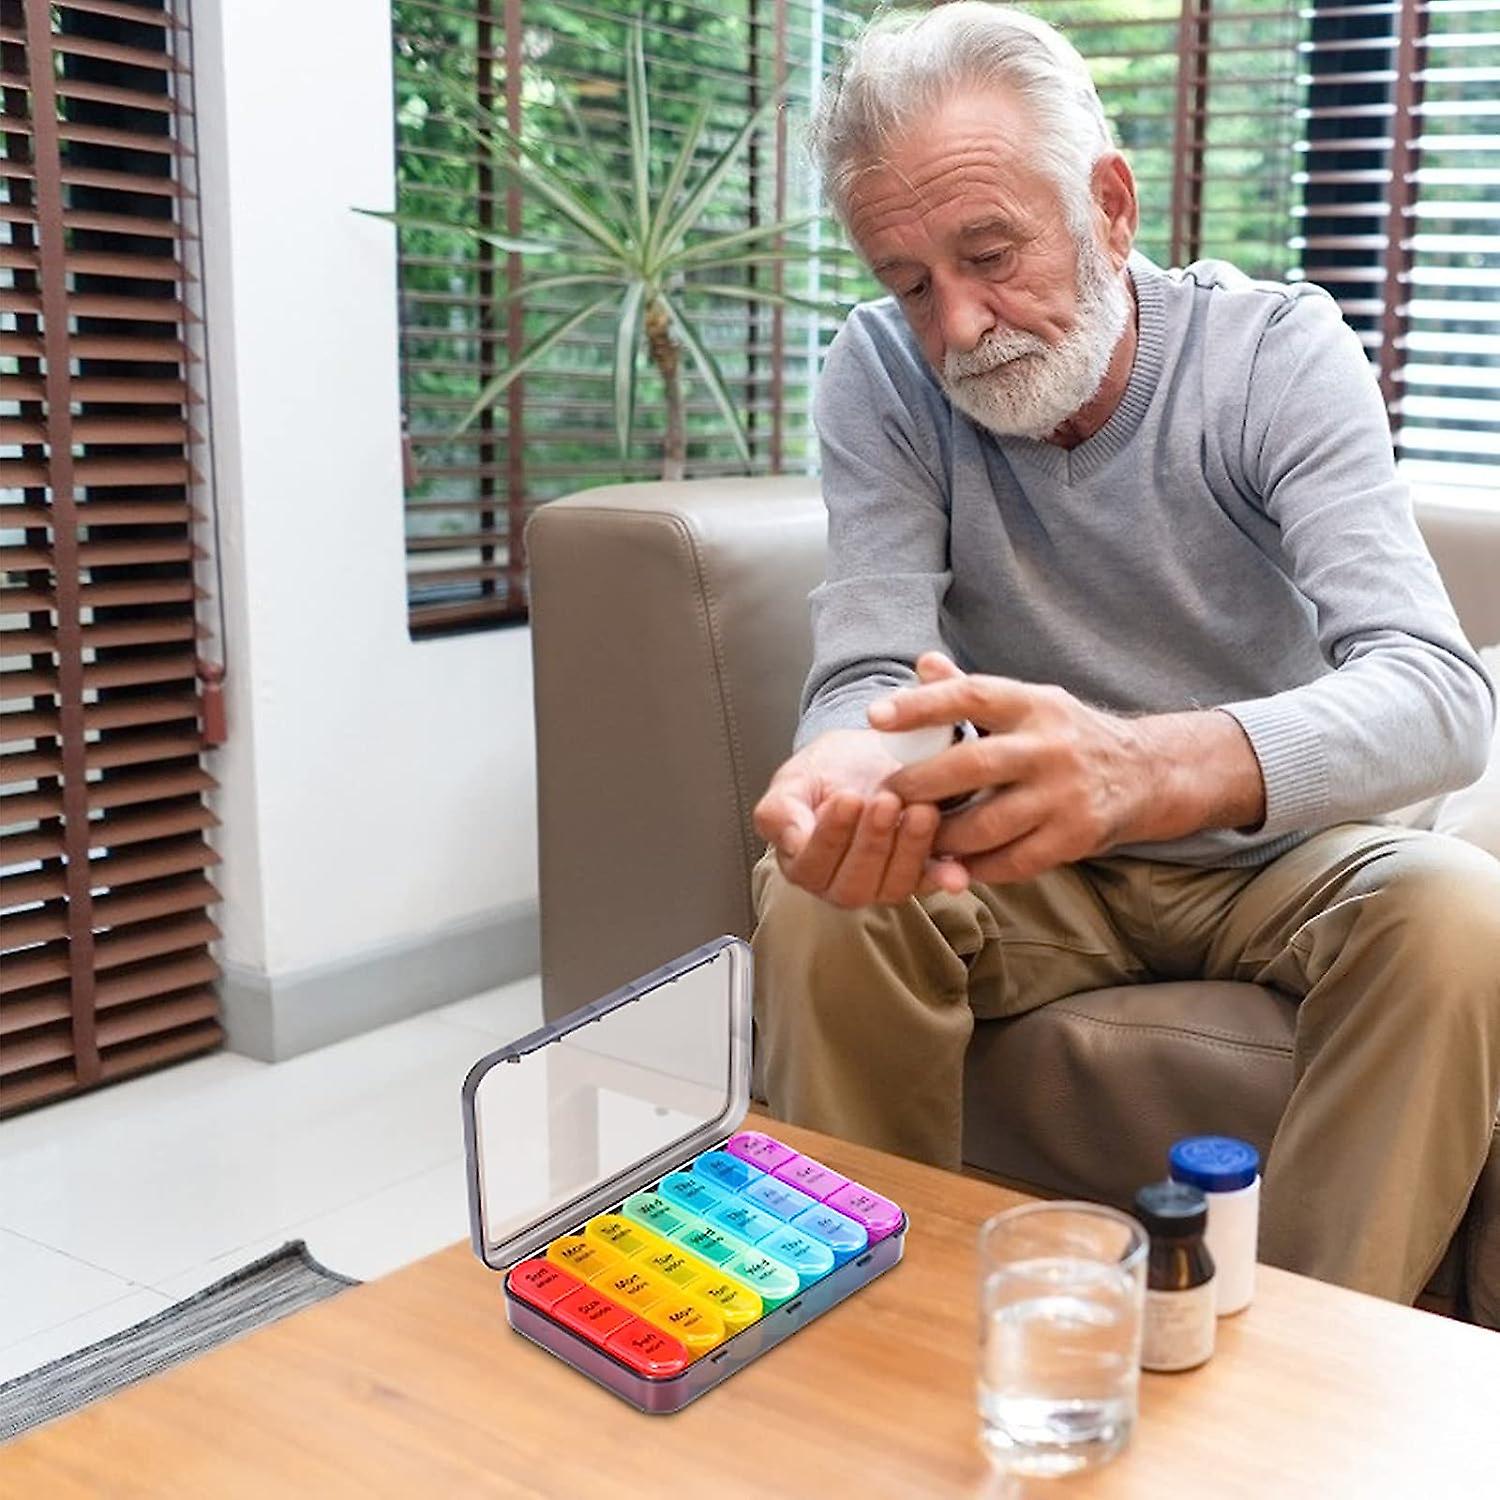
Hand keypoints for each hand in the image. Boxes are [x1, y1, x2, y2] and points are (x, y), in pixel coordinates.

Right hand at [752, 728, 968, 906]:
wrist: (868, 757)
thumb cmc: (828, 771)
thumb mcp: (795, 779)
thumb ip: (780, 809)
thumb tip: (791, 842)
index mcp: (804, 863)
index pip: (812, 865)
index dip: (830, 836)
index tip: (847, 799)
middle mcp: (840, 883)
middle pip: (853, 883)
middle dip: (872, 841)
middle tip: (886, 800)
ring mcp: (880, 884)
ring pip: (892, 885)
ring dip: (908, 850)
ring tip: (920, 810)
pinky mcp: (917, 877)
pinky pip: (929, 882)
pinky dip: (942, 877)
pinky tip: (954, 870)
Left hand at [874, 653, 1261, 883]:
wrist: (1143, 773)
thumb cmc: (1062, 735)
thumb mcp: (1026, 702)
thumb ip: (971, 688)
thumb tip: (923, 663)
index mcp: (1032, 704)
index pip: (971, 696)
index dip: (920, 706)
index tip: (874, 716)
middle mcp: (1050, 746)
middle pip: (972, 765)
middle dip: (920, 784)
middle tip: (885, 794)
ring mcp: (1065, 795)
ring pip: (987, 824)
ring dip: (942, 835)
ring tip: (914, 835)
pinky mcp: (1075, 837)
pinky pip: (1011, 860)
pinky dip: (975, 866)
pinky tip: (952, 863)